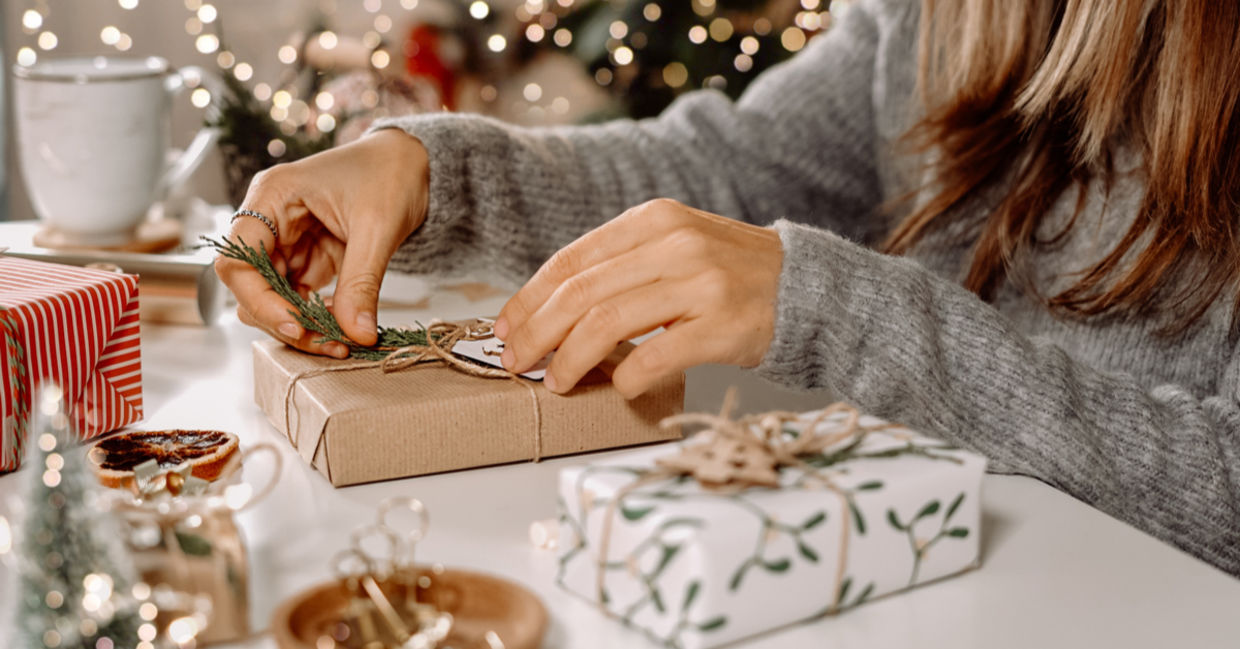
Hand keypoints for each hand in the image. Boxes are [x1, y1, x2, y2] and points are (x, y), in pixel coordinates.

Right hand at [214, 129, 428, 356]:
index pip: (237, 259)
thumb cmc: (391, 173)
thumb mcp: (378, 227)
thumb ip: (361, 283)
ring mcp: (287, 241)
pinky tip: (343, 329)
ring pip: (273, 299)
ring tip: (341, 341)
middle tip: (328, 343)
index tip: (296, 325)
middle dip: (285, 319)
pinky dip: (316, 318)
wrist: (413, 163)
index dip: (259, 300)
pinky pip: (298, 298)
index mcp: (272, 196)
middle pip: (251, 286)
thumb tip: (355, 334)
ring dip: (301, 325)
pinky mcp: (307, 258)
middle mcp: (270, 220)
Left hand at [494, 198, 782, 397]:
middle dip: (537, 332)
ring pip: (607, 325)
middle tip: (515, 361)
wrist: (806, 288)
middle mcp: (675, 245)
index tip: (506, 326)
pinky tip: (619, 389)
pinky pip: (654, 358)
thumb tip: (548, 310)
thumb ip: (620, 265)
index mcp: (654, 220)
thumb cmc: (729, 274)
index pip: (572, 259)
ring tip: (555, 382)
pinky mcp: (722, 327)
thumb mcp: (674, 247)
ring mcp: (701, 285)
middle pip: (580, 293)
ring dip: (570, 360)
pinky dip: (626, 379)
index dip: (529, 297)